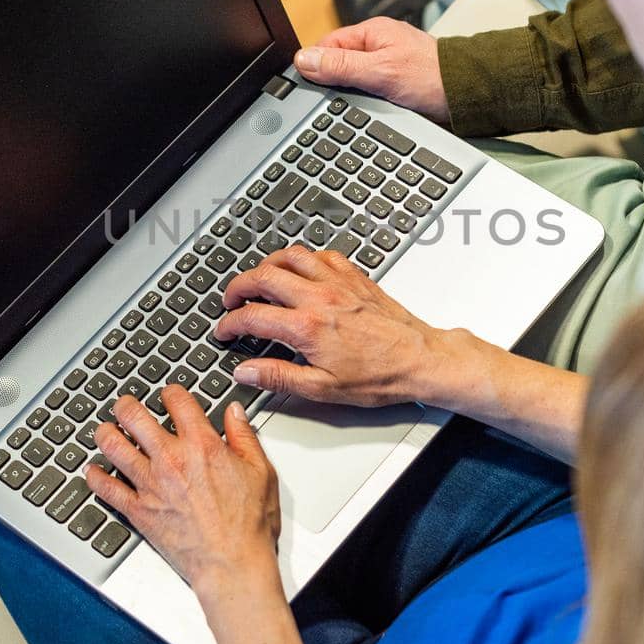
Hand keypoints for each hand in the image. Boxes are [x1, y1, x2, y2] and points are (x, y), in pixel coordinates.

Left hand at [88, 388, 281, 598]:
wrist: (231, 564)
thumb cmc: (248, 525)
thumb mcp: (261, 472)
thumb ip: (245, 437)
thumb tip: (234, 413)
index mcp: (203, 445)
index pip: (178, 401)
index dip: (171, 391)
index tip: (169, 393)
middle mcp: (172, 459)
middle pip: (135, 417)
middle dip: (127, 406)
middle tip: (125, 405)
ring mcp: (151, 485)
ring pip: (114, 447)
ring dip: (106, 433)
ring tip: (106, 430)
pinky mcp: (139, 511)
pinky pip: (107, 489)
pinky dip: (96, 478)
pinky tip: (93, 471)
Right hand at [214, 244, 469, 407]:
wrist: (419, 359)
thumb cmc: (379, 376)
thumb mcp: (323, 388)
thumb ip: (279, 377)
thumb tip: (246, 372)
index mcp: (307, 327)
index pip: (253, 317)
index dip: (230, 323)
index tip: (224, 330)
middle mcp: (319, 297)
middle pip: (263, 277)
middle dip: (239, 287)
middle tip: (231, 301)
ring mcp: (337, 283)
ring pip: (290, 257)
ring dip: (267, 265)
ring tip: (258, 279)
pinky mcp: (354, 278)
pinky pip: (321, 255)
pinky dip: (302, 259)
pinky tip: (299, 269)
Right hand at [293, 18, 449, 124]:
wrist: (469, 97)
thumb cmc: (432, 78)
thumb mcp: (380, 72)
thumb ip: (341, 66)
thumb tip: (304, 59)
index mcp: (372, 32)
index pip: (328, 45)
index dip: (316, 65)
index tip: (307, 85)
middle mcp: (378, 46)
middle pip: (338, 63)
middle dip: (333, 82)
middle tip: (333, 101)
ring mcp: (387, 66)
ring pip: (353, 81)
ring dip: (350, 95)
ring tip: (355, 106)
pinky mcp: (395, 85)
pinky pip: (369, 92)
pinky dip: (365, 103)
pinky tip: (367, 112)